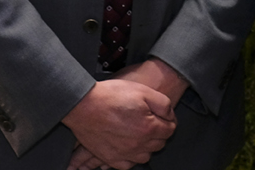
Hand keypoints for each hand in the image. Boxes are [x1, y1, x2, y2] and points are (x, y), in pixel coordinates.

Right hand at [66, 59, 190, 169]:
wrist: (84, 104)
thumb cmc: (112, 96)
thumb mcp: (143, 91)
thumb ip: (163, 104)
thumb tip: (170, 115)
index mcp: (149, 128)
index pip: (169, 130)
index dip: (169, 121)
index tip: (163, 116)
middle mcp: (138, 145)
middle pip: (159, 144)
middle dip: (159, 133)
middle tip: (152, 122)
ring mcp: (124, 154)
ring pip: (145, 156)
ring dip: (146, 146)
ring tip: (140, 134)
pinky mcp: (110, 158)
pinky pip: (127, 164)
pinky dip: (131, 157)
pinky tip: (128, 147)